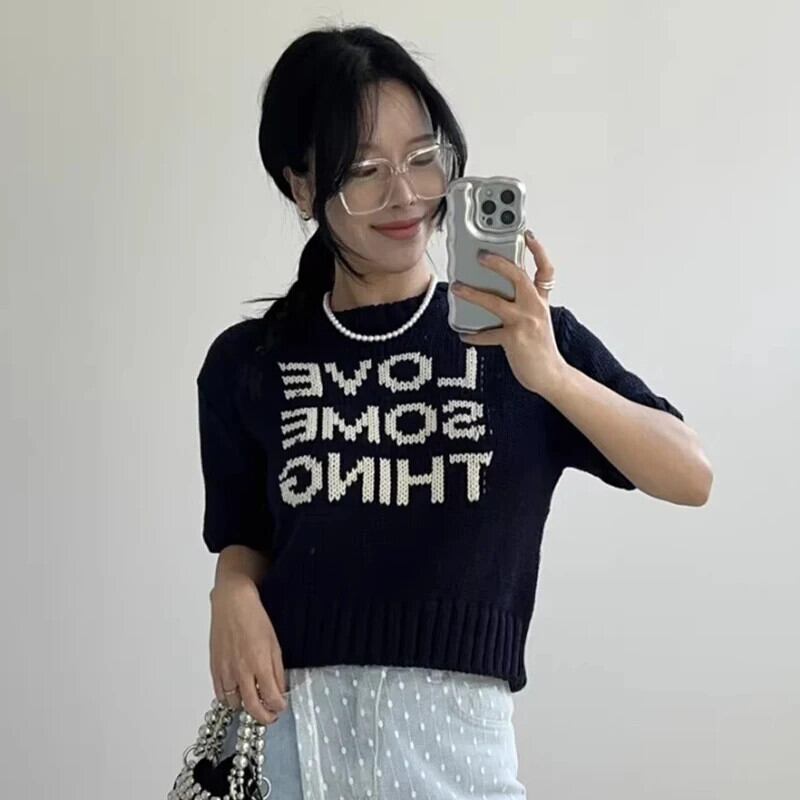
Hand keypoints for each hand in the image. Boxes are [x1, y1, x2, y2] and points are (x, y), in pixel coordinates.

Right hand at [209, 579, 288, 725]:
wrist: (233, 604)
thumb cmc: (254, 618)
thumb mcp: (274, 644)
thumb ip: (277, 670)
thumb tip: (279, 689)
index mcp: (260, 663)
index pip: (271, 698)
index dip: (278, 707)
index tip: (281, 707)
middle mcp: (241, 670)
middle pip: (252, 708)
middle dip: (264, 717)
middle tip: (269, 716)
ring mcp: (226, 671)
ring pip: (234, 704)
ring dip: (245, 707)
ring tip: (254, 703)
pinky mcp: (214, 668)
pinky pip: (220, 694)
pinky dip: (229, 699)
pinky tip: (237, 695)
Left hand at [452, 231, 566, 398]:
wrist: (550, 375)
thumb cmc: (540, 347)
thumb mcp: (538, 319)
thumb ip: (523, 303)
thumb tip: (495, 291)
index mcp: (540, 300)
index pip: (545, 270)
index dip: (538, 250)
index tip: (527, 234)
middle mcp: (534, 307)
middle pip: (518, 276)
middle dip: (498, 263)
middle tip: (480, 255)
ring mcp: (524, 322)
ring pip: (495, 302)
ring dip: (473, 294)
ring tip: (457, 288)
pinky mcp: (513, 339)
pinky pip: (487, 334)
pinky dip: (473, 335)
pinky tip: (463, 334)